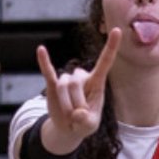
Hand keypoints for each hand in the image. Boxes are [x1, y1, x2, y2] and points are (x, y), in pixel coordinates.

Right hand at [37, 28, 121, 149]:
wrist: (68, 128)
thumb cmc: (84, 124)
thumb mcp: (89, 127)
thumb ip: (86, 122)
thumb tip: (77, 114)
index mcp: (97, 83)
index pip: (105, 62)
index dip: (111, 47)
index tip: (117, 30)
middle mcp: (82, 77)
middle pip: (75, 83)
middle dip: (74, 104)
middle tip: (77, 116)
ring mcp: (66, 80)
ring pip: (62, 87)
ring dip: (65, 105)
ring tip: (69, 114)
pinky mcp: (52, 84)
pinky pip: (48, 71)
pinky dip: (44, 61)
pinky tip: (41, 50)